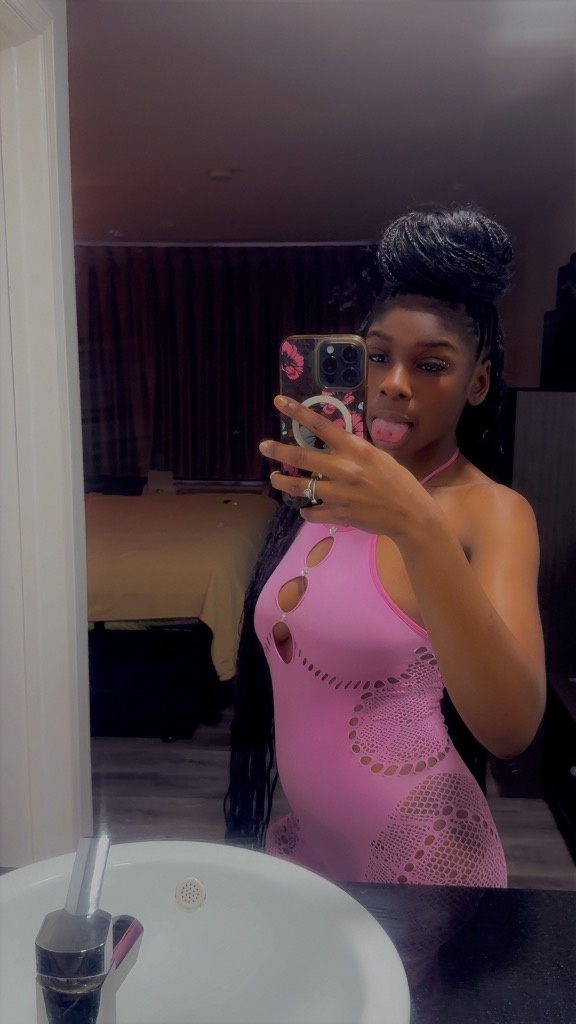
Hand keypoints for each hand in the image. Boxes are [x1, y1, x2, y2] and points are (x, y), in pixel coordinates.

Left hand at [260, 396, 431, 536]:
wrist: (410, 514)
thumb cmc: (398, 482)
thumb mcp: (378, 456)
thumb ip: (355, 450)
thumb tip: (336, 443)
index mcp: (355, 449)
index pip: (320, 425)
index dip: (296, 412)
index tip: (279, 402)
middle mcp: (343, 468)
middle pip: (301, 455)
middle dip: (278, 449)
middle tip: (264, 446)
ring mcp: (338, 493)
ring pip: (299, 486)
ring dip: (283, 481)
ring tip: (275, 478)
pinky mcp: (338, 514)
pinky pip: (311, 513)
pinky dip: (307, 511)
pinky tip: (307, 509)